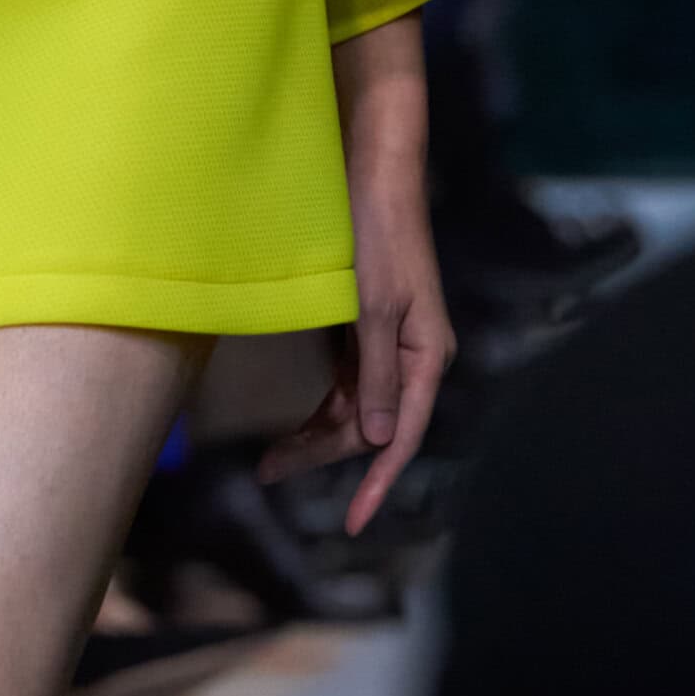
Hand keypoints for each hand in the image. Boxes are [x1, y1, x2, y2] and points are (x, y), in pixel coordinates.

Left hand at [257, 10, 454, 534]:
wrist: (370, 170)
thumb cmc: (374, 233)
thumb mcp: (373, 307)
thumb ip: (375, 374)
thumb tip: (377, 441)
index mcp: (424, 356)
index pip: (400, 436)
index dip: (376, 483)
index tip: (351, 524)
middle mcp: (412, 355)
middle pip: (371, 426)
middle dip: (326, 457)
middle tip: (269, 473)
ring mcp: (388, 340)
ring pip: (355, 407)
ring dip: (319, 434)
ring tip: (271, 459)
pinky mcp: (366, 323)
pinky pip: (346, 380)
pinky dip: (323, 404)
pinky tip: (297, 420)